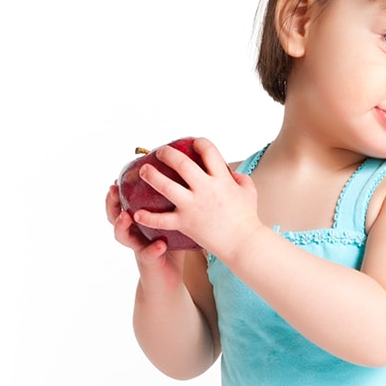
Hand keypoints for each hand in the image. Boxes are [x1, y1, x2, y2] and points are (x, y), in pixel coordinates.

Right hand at [106, 182, 189, 295]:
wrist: (168, 281)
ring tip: (125, 217)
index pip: (121, 205)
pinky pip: (148, 255)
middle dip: (111, 204)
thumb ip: (172, 206)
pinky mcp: (148, 263)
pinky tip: (159, 245)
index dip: (116, 193)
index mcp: (137, 222)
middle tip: (113, 190)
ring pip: (122, 236)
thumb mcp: (170, 223)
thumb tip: (186, 178)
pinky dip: (152, 250)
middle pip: (114, 217)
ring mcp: (138, 249)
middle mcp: (133, 234)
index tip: (117, 179)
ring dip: (122, 226)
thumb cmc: (171, 248)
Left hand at [130, 137, 262, 260]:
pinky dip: (148, 217)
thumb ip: (240, 178)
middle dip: (168, 154)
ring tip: (144, 170)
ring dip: (152, 176)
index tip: (194, 143)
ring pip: (166, 186)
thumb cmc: (246, 217)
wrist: (243, 243)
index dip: (200, 143)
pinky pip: (162, 220)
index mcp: (221, 179)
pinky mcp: (185, 223)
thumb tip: (231, 173)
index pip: (209, 151)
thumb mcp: (249, 192)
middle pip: (182, 164)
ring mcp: (193, 206)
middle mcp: (205, 189)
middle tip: (160, 151)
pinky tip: (137, 214)